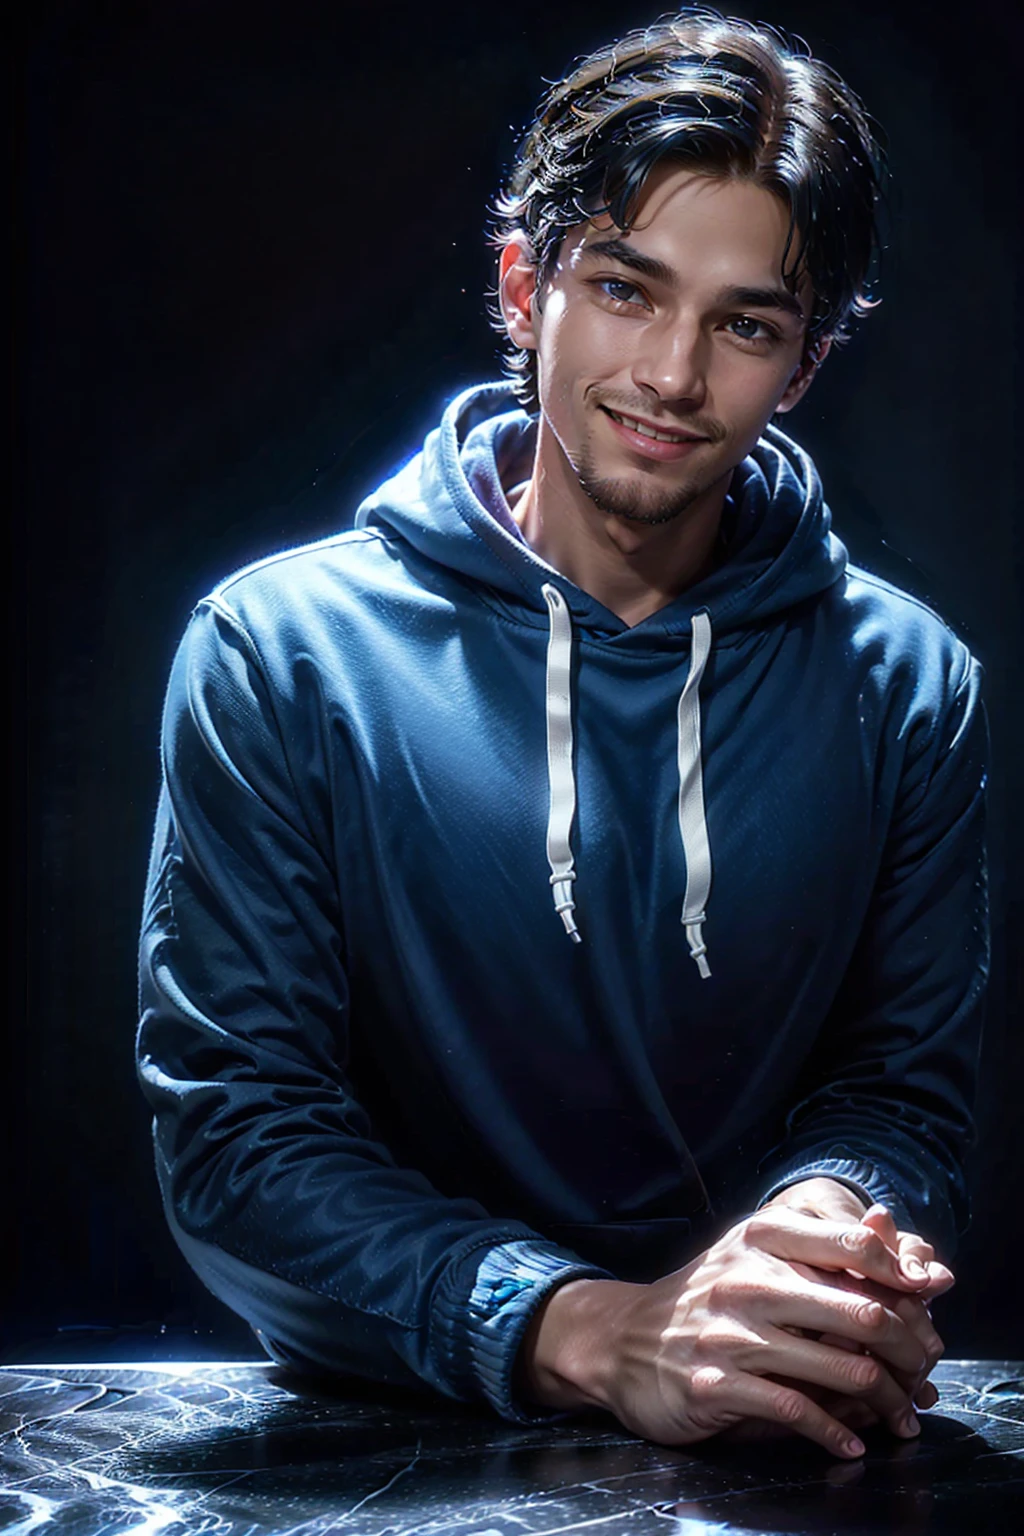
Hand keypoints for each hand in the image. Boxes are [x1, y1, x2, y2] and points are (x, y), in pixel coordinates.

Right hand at [519, 1202, 940, 1458]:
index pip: (858, 1247)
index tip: (926, 1308)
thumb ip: (818, 1246)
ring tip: (901, 1413)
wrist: (625, 1340)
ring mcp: (731, 1333)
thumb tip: (892, 1231)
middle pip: (864, 1312)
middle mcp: (749, 1277)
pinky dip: (838, 1434)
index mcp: (763, 1235)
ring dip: (886, 1399)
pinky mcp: (717, 1384)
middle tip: (924, 1370)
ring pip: (842, 1369)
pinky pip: (800, 1413)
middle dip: (909, 1349)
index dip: (906, 1279)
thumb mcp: (754, 1253)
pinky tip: (852, 1442)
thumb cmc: (708, 1297)